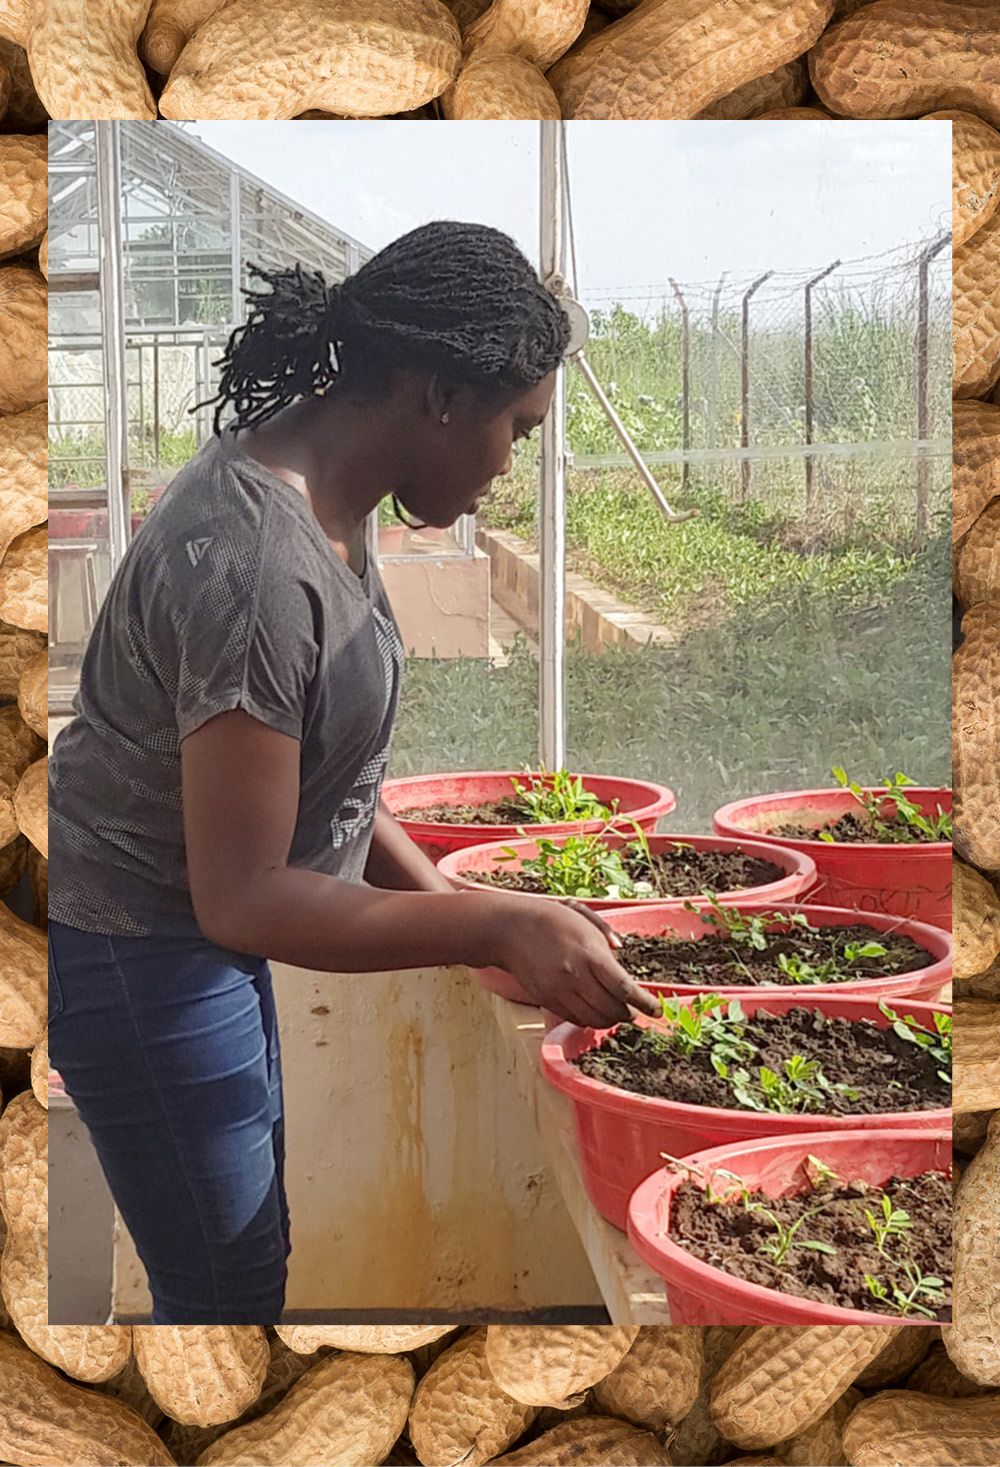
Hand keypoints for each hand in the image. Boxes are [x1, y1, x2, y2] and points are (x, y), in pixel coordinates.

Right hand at [488, 896, 661, 1027]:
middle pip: (612, 1009)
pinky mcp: (547, 999)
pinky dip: (590, 1020)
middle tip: (635, 1010)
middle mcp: (576, 976)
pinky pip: (575, 1019)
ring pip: (594, 1019)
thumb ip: (605, 934)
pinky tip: (595, 1011)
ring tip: (616, 1012)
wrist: (510, 929)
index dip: (644, 1003)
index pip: (625, 988)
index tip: (657, 1010)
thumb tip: (621, 951)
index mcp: (590, 954)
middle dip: (629, 1013)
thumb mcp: (583, 916)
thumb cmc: (550, 918)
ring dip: (610, 1019)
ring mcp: (560, 991)